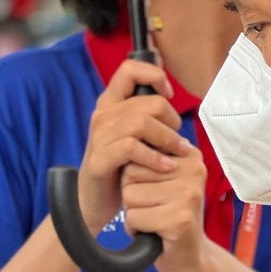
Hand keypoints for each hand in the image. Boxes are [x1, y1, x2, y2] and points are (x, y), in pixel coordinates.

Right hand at [78, 59, 190, 233]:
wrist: (93, 202)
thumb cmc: (119, 169)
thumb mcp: (133, 137)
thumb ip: (146, 117)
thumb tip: (168, 94)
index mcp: (111, 104)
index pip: (130, 69)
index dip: (154, 75)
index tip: (168, 94)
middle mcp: (103, 115)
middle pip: (148, 102)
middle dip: (171, 120)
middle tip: (177, 141)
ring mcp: (99, 136)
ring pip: (142, 122)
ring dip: (167, 139)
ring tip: (177, 154)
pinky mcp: (100, 158)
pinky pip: (132, 148)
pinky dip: (154, 157)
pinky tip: (165, 167)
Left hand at [121, 147, 208, 271]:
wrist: (189, 257)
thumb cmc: (169, 216)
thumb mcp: (162, 180)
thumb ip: (148, 159)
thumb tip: (124, 138)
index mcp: (189, 155)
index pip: (137, 152)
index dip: (134, 178)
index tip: (155, 191)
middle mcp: (193, 170)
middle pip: (130, 173)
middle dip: (132, 195)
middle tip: (154, 209)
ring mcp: (188, 194)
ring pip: (129, 195)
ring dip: (133, 213)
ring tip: (154, 220)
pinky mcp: (179, 219)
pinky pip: (133, 217)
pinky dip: (135, 229)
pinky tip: (153, 233)